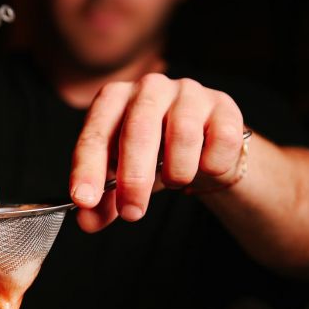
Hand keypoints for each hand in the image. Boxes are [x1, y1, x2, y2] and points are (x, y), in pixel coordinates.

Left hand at [69, 74, 245, 231]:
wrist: (203, 147)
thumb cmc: (153, 157)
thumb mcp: (122, 179)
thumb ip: (103, 202)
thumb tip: (88, 221)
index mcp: (113, 99)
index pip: (95, 135)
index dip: (87, 169)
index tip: (84, 200)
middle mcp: (149, 88)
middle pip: (138, 131)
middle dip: (133, 179)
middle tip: (132, 213)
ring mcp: (188, 92)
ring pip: (183, 135)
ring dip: (177, 172)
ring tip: (173, 181)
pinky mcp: (223, 105)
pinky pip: (220, 140)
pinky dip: (210, 165)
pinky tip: (203, 168)